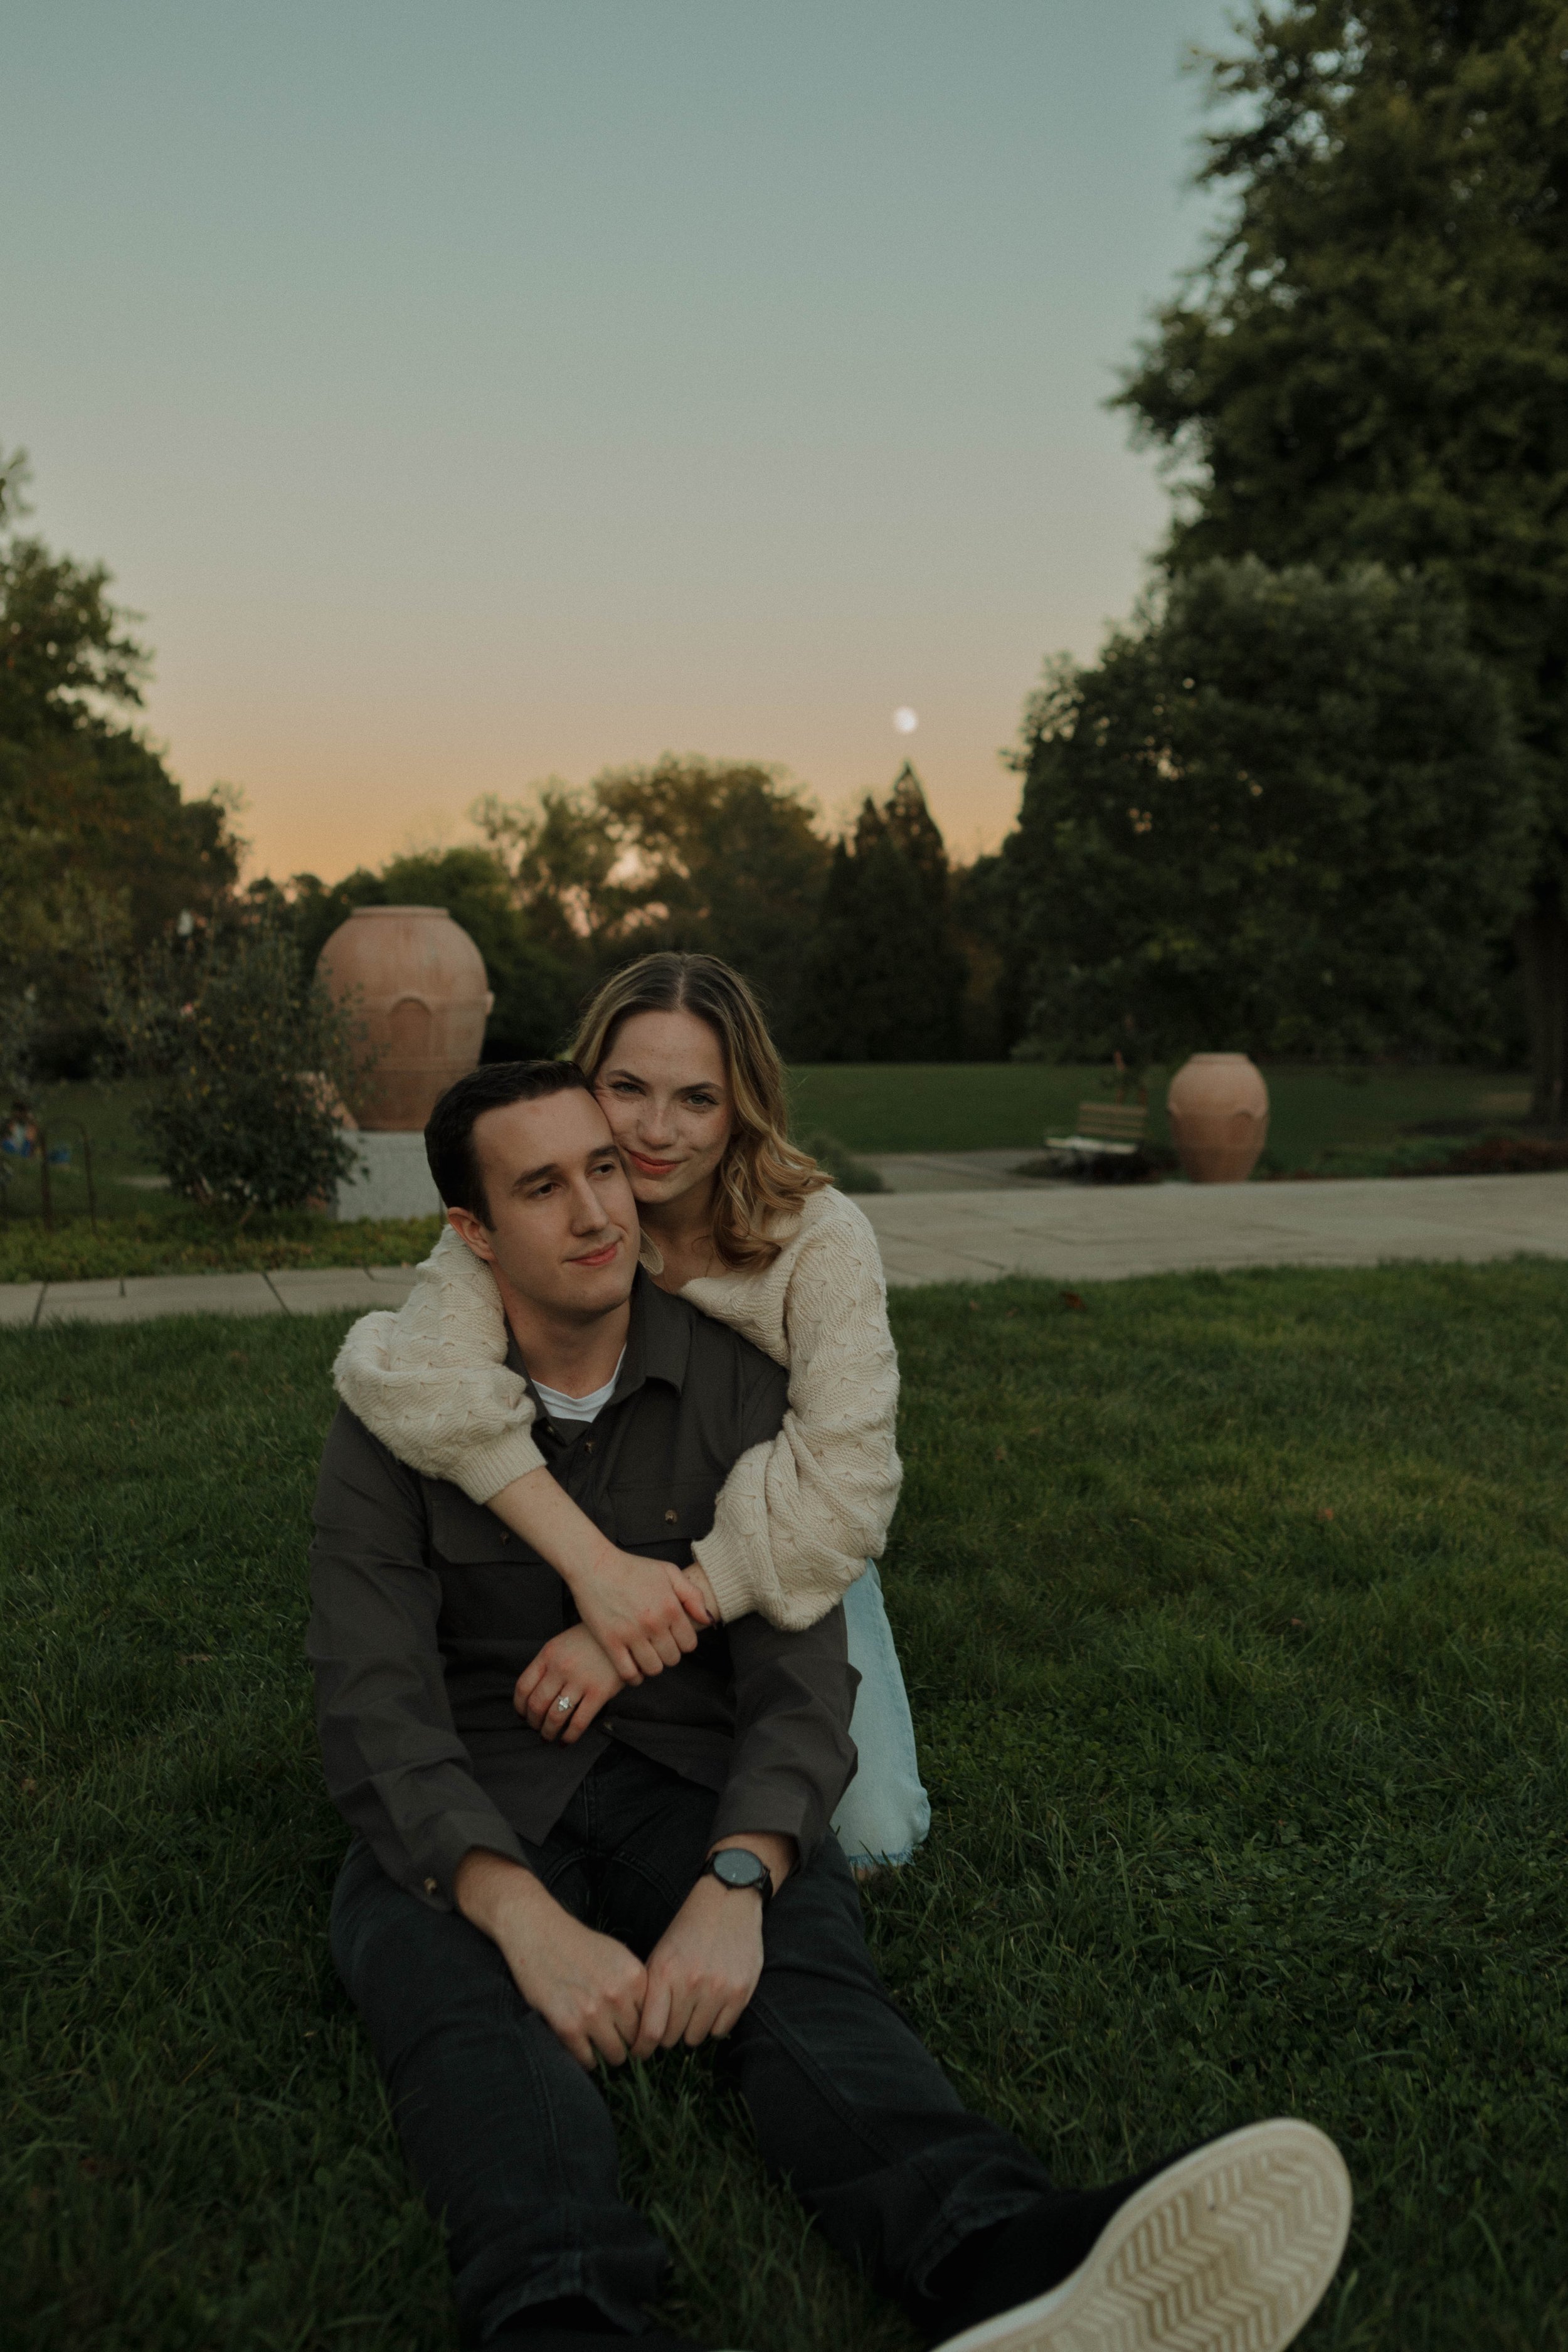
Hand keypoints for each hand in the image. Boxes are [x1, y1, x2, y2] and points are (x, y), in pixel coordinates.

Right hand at [454, 1849, 646, 2069]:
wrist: (539, 1933)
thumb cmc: (579, 1944)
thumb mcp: (618, 1955)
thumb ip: (635, 1985)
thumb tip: (648, 2019)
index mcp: (635, 1977)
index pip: (652, 2019)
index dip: (643, 2027)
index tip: (633, 2031)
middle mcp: (618, 1996)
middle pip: (635, 2040)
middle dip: (627, 2042)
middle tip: (616, 2041)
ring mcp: (592, 2013)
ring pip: (615, 2055)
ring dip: (608, 2054)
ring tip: (600, 2046)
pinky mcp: (567, 2026)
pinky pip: (587, 2060)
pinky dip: (587, 2059)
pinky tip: (582, 2047)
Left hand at [515, 1624, 624, 1742]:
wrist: (622, 1634)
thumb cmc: (589, 1641)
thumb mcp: (561, 1644)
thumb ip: (546, 1665)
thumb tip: (532, 1695)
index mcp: (548, 1655)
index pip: (523, 1687)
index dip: (520, 1707)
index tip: (522, 1715)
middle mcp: (561, 1668)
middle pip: (536, 1705)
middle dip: (533, 1723)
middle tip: (536, 1728)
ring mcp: (580, 1681)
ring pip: (555, 1717)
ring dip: (548, 1733)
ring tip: (548, 1737)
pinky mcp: (599, 1693)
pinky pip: (579, 1723)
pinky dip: (569, 1737)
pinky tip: (566, 1741)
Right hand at [569, 1545, 711, 1681]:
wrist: (594, 1565)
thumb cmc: (632, 1568)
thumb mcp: (668, 1572)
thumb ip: (692, 1595)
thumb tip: (708, 1620)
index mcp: (670, 1607)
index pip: (689, 1644)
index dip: (683, 1643)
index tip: (673, 1637)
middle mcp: (654, 1622)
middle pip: (672, 1659)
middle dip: (668, 1654)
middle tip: (659, 1645)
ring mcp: (631, 1634)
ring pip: (653, 1668)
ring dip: (652, 1666)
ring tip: (646, 1655)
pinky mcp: (610, 1642)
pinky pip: (628, 1673)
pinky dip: (634, 1677)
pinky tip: (633, 1668)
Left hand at [630, 1833, 794, 2059]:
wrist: (727, 1902)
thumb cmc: (688, 1930)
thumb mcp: (660, 1954)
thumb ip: (651, 1992)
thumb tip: (641, 2033)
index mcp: (664, 1973)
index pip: (650, 2031)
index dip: (642, 2048)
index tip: (640, 2052)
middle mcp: (690, 1984)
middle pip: (672, 2038)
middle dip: (668, 2035)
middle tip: (670, 2025)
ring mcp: (717, 1989)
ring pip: (696, 2037)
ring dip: (691, 2030)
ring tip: (692, 2012)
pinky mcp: (740, 1992)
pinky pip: (721, 2030)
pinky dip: (713, 2025)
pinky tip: (711, 2008)